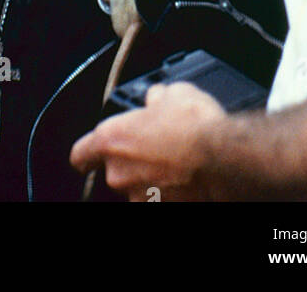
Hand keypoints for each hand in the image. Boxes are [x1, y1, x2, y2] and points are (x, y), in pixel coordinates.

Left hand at [70, 80, 226, 201]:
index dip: (87, 154)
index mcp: (111, 141)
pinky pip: (164, 201)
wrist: (225, 160)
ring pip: (140, 190)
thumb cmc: (195, 126)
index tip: (90, 156)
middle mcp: (120, 175)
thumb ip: (154, 100)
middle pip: (116, 172)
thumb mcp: (173, 93)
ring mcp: (141, 200)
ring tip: (180, 167)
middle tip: (159, 150)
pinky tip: (190, 182)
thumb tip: (155, 101)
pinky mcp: (164, 213)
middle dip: (135, 163)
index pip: (81, 155)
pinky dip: (173, 195)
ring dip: (154, 181)